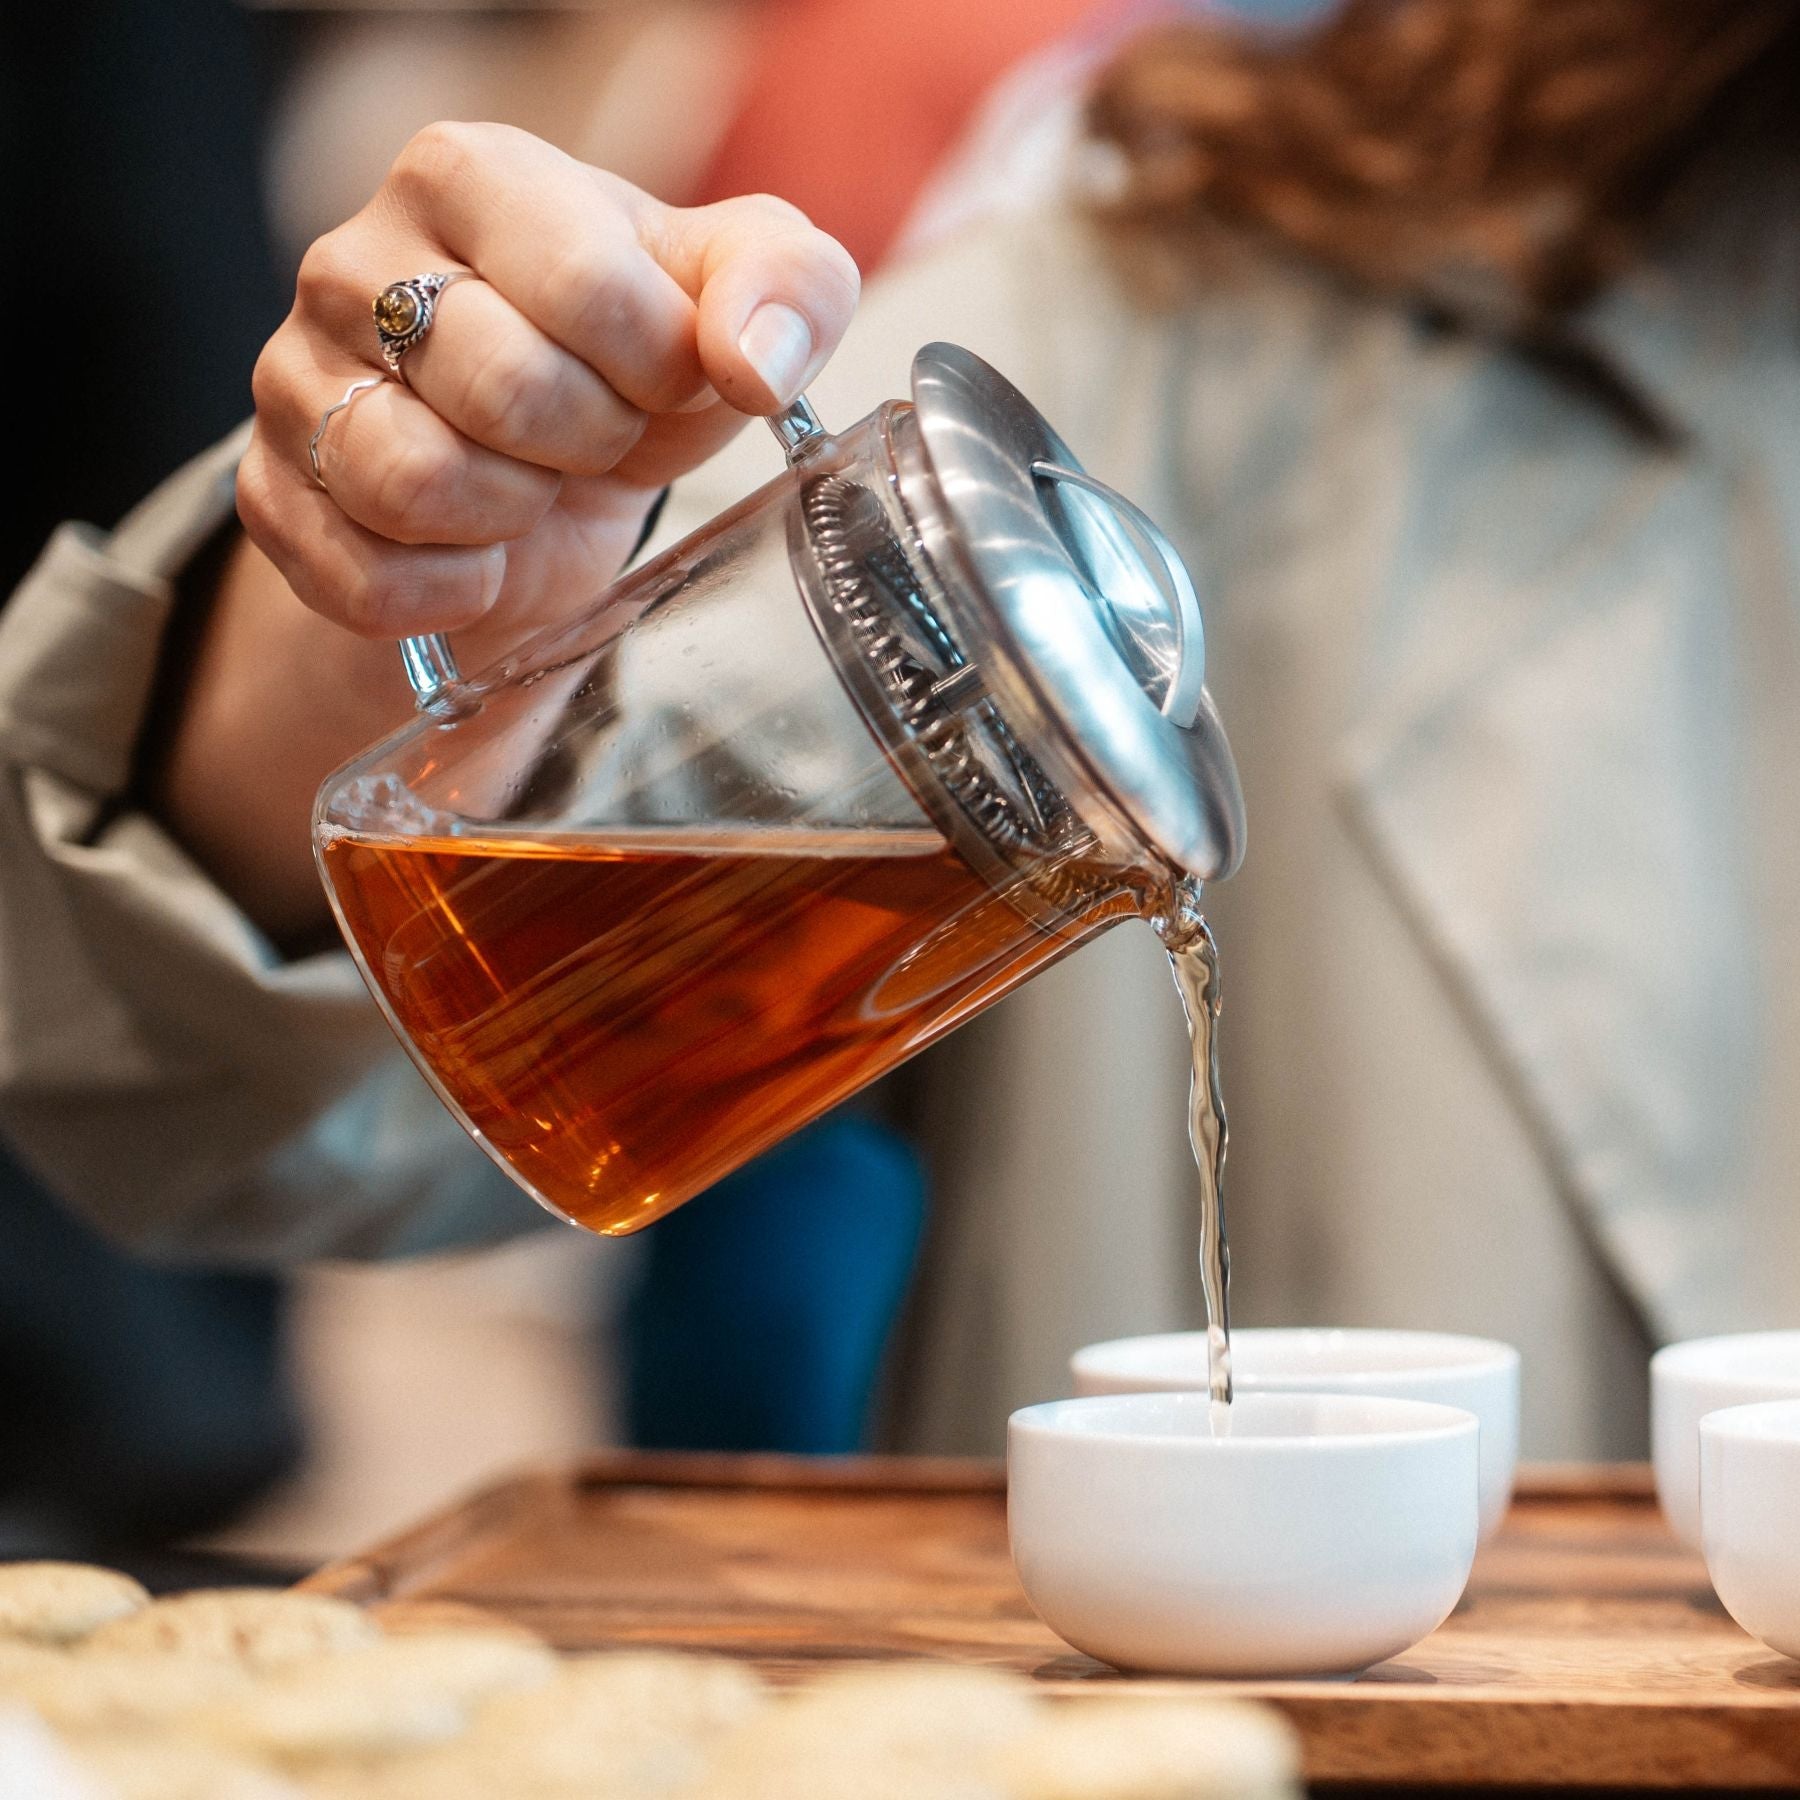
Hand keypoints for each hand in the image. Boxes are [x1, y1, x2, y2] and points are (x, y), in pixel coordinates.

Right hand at [239, 120, 859, 660]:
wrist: (540, 483)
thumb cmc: (632, 369)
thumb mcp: (733, 305)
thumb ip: (786, 288)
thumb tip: (752, 362)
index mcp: (470, 177)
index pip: (585, 281)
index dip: (657, 365)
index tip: (662, 377)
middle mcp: (353, 261)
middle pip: (503, 386)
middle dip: (589, 444)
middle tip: (594, 440)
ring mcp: (294, 380)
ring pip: (416, 482)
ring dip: (513, 516)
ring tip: (529, 487)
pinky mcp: (273, 496)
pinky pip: (369, 580)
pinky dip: (454, 594)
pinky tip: (477, 554)